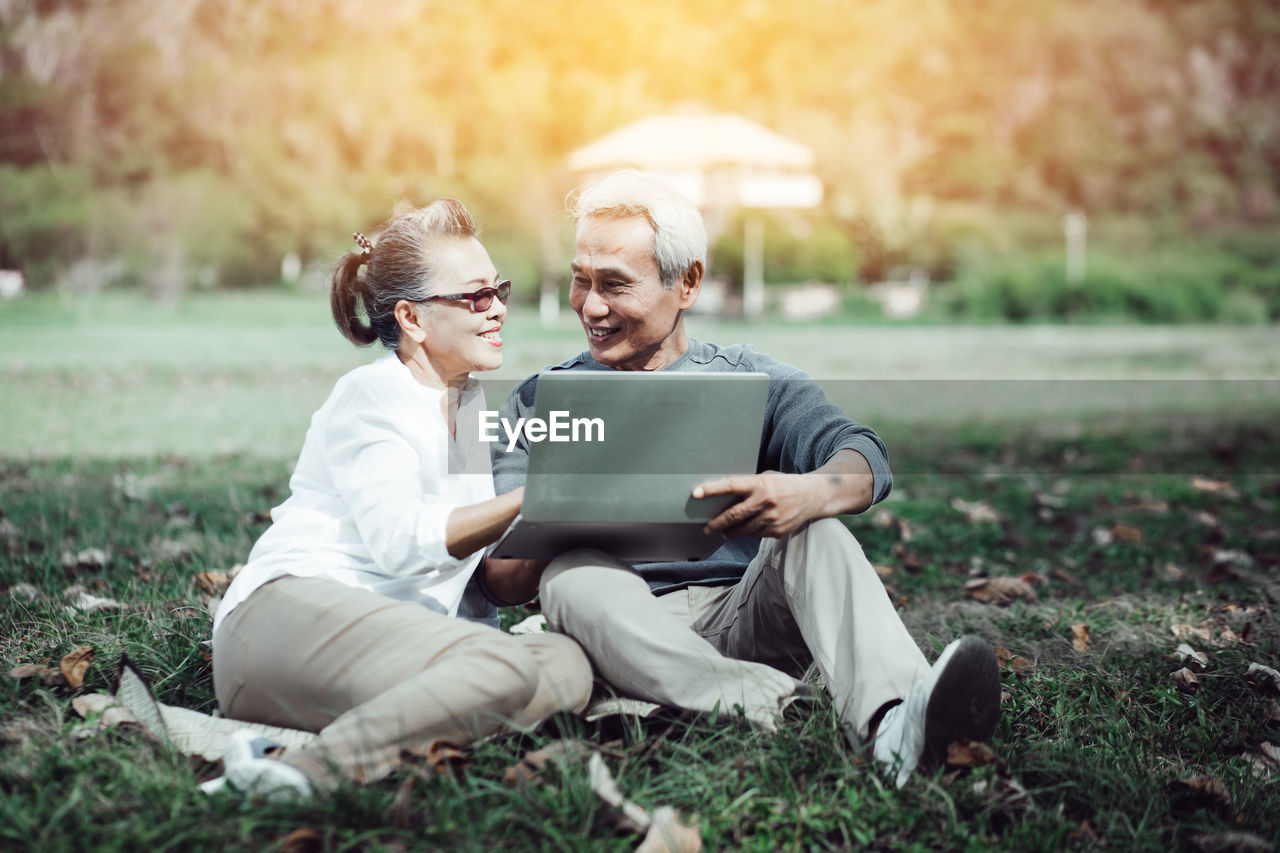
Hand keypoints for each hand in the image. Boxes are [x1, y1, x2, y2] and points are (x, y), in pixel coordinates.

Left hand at [693, 472, 821, 538]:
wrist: (812, 496)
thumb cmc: (783, 485)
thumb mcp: (766, 480)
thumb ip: (747, 488)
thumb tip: (722, 499)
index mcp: (760, 484)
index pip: (730, 486)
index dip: (712, 490)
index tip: (696, 493)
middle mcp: (765, 502)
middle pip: (733, 516)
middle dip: (716, 523)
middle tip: (706, 528)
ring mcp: (772, 519)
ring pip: (743, 530)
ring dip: (731, 531)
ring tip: (724, 530)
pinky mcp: (777, 531)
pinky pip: (756, 535)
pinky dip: (749, 532)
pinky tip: (749, 528)